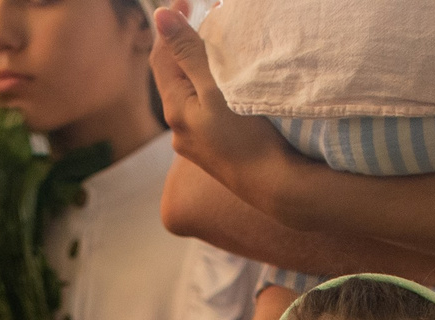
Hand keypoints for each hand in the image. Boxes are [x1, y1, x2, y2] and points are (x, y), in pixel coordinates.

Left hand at [150, 8, 292, 203]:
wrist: (274, 186)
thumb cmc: (246, 136)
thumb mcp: (216, 88)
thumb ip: (189, 52)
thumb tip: (160, 16)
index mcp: (174, 108)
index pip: (161, 57)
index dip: (170, 27)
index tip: (187, 1)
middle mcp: (179, 128)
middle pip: (174, 75)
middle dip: (185, 46)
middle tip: (206, 20)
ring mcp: (195, 142)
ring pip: (191, 93)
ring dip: (199, 68)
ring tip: (219, 49)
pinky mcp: (214, 151)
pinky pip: (205, 110)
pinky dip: (211, 90)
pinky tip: (228, 86)